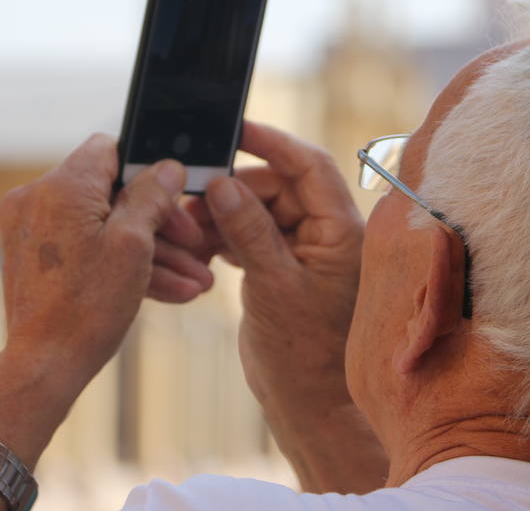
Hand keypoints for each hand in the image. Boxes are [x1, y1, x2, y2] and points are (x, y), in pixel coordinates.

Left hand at [0, 134, 212, 380]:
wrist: (47, 365)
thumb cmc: (89, 307)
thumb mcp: (134, 244)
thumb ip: (153, 196)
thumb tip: (168, 167)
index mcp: (62, 187)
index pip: (111, 150)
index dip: (148, 170)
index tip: (176, 197)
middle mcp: (38, 199)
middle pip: (113, 192)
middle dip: (160, 222)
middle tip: (194, 247)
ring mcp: (34, 229)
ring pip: (105, 225)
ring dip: (151, 250)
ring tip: (194, 280)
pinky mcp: (36, 255)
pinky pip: (88, 245)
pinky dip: (122, 262)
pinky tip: (169, 290)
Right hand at [188, 121, 386, 491]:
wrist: (306, 400)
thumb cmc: (303, 350)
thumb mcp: (273, 284)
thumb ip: (249, 231)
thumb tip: (224, 184)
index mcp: (340, 231)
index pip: (310, 167)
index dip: (274, 143)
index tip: (236, 128)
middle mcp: (326, 234)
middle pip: (279, 186)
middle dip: (236, 188)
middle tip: (194, 195)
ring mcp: (304, 251)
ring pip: (261, 211)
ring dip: (226, 214)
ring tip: (189, 227)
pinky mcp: (283, 268)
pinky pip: (253, 235)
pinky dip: (227, 235)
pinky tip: (202, 244)